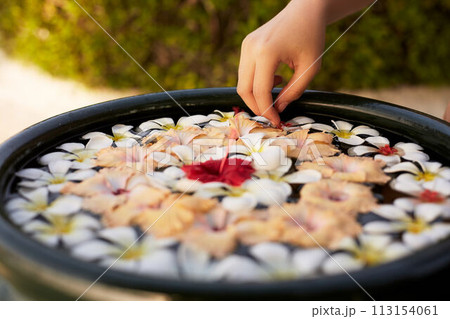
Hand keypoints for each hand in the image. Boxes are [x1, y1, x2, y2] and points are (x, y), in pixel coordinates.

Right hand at [237, 0, 326, 125]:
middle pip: (244, 89)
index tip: (276, 121)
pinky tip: (275, 78)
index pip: (260, 91)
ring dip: (257, 94)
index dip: (267, 111)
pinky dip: (256, 83)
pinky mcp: (246, 45)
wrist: (305, 10)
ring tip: (278, 88)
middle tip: (273, 114)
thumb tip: (278, 108)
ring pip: (242, 82)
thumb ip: (294, 91)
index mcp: (267, 52)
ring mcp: (246, 46)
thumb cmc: (311, 36)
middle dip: (257, 106)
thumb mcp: (310, 68)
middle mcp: (251, 48)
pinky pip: (245, 73)